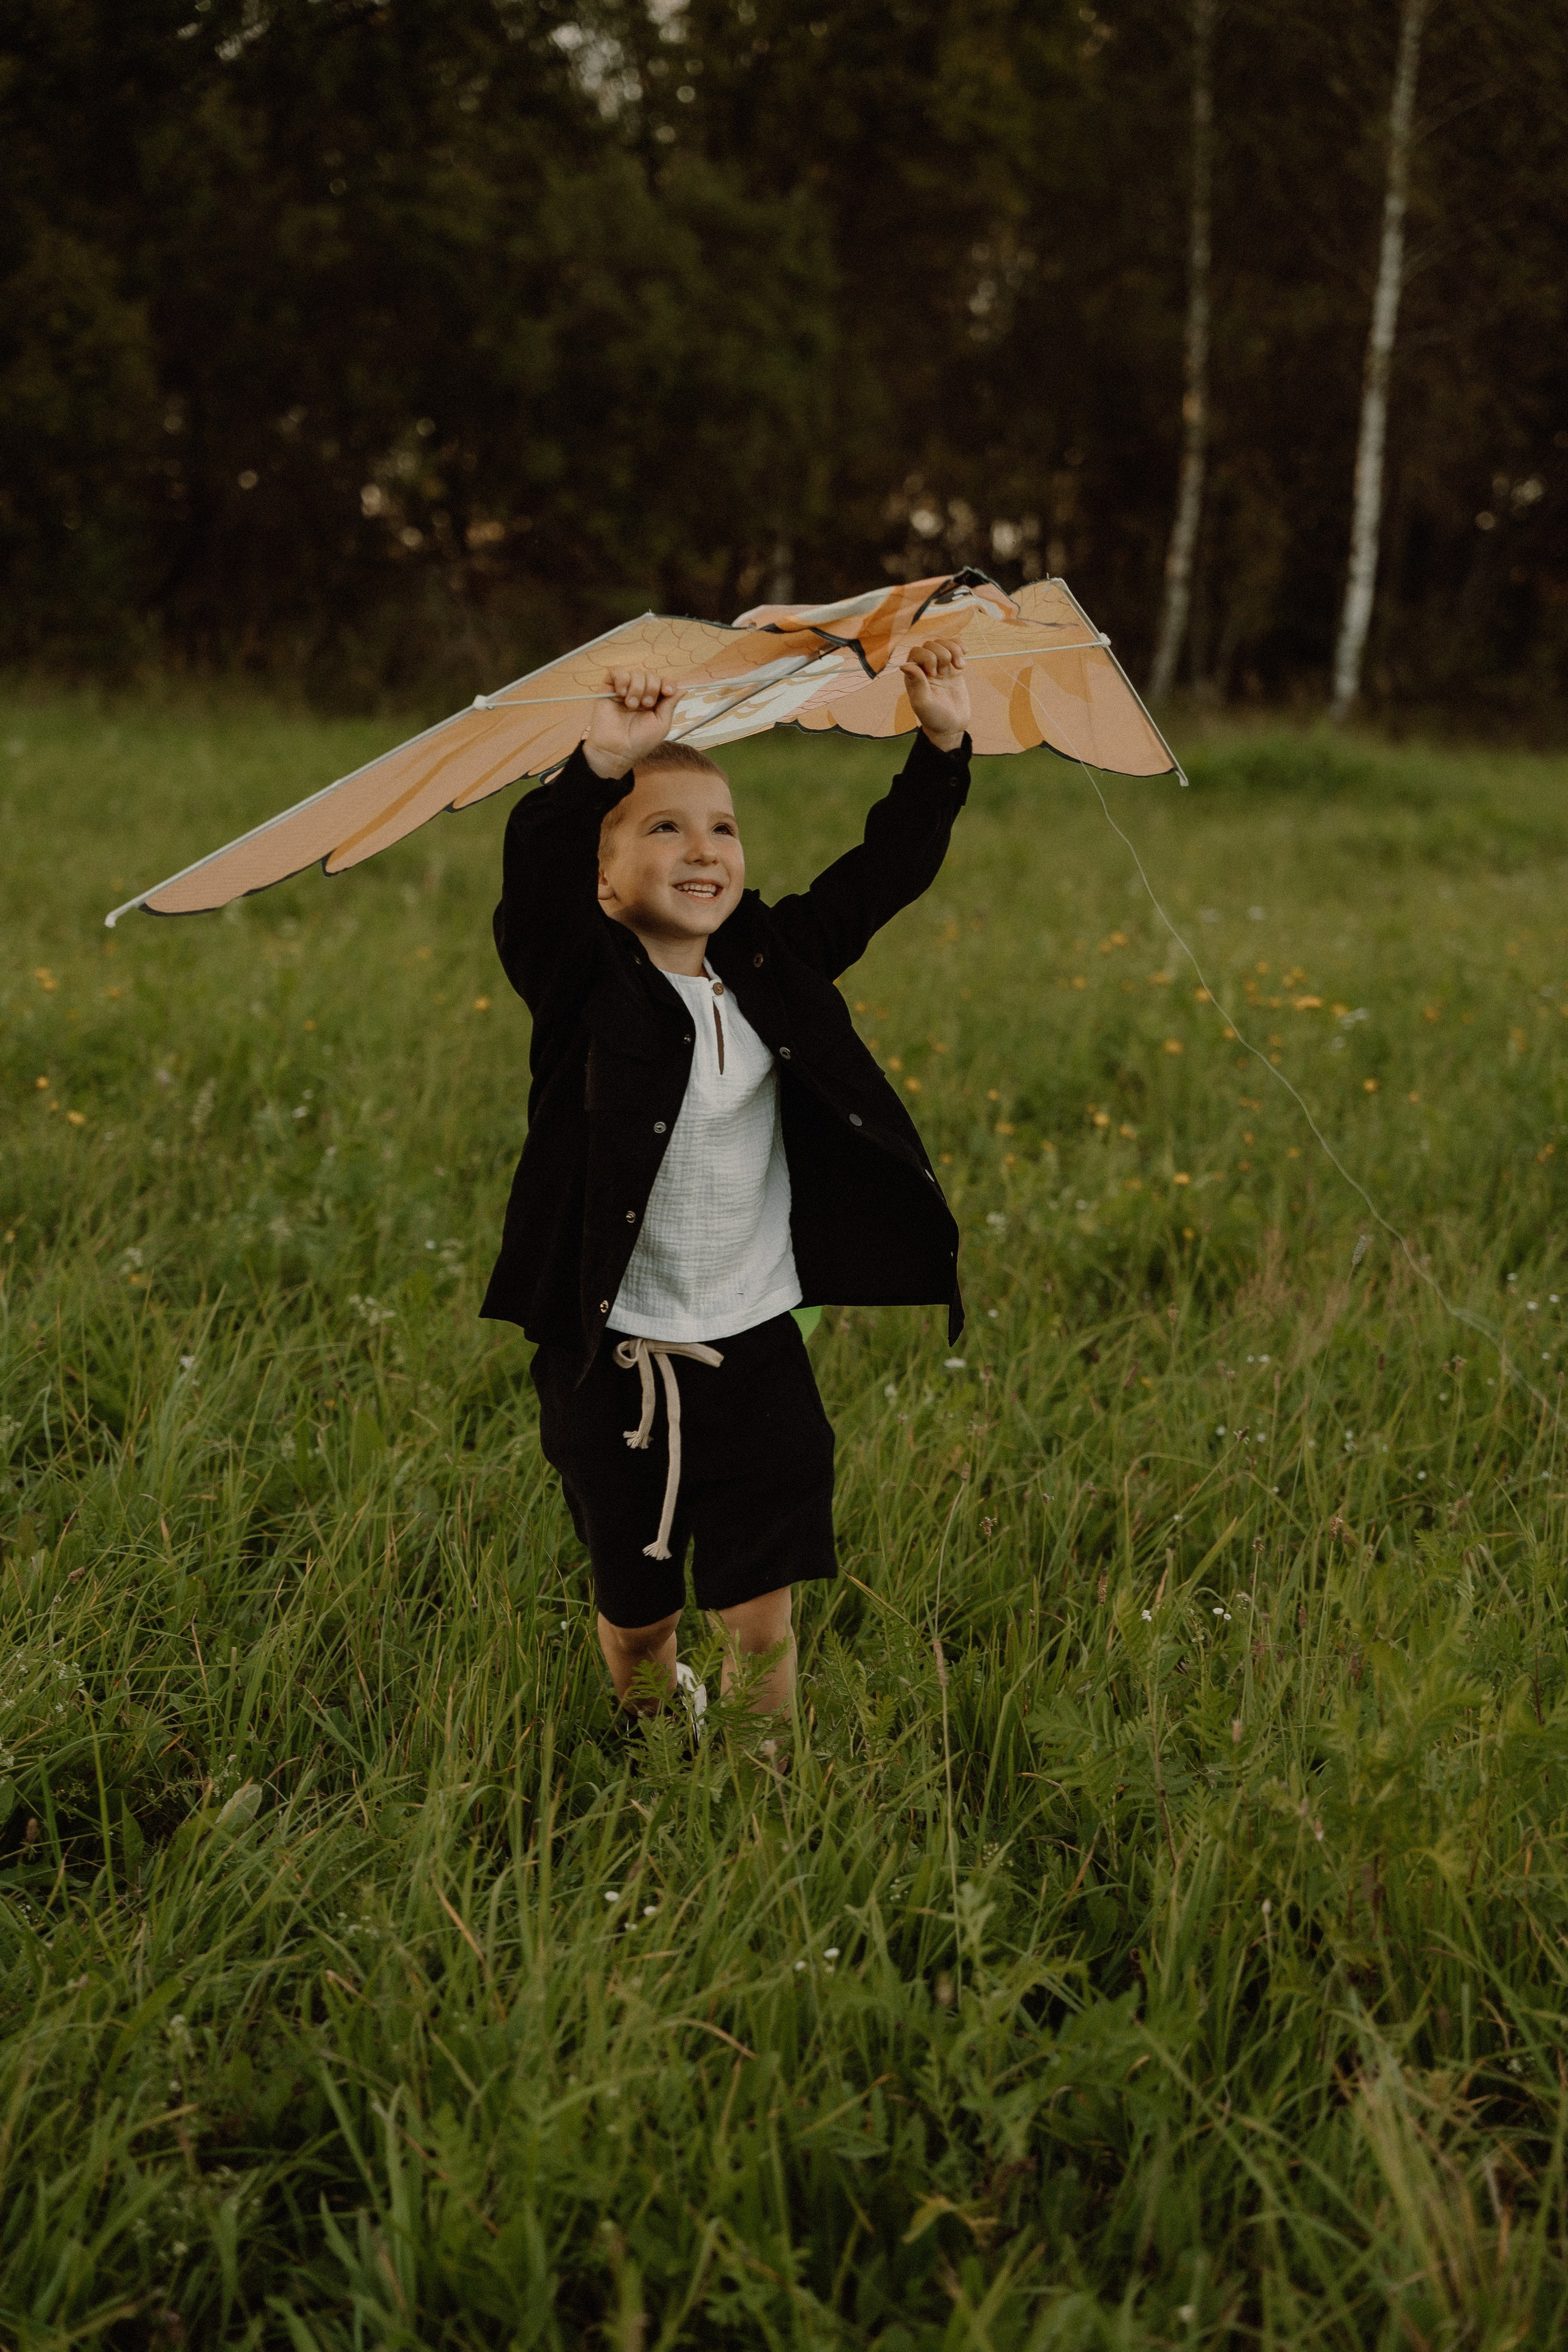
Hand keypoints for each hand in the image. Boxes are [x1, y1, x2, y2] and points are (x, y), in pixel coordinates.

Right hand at [584, 669, 682, 778]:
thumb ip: (670, 705)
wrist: (617, 750)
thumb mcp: (662, 724)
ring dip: (637, 688)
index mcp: (655, 700)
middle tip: (646, 705)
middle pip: (651, 675)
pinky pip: (616, 671)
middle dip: (651, 688)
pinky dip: (622, 679)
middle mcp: (641, 692)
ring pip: (636, 672)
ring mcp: (625, 689)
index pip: (664, 681)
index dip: (668, 682)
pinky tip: (622, 694)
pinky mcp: (609, 688)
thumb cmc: (640, 742)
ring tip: (631, 705)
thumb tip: (683, 688)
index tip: (667, 691)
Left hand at [900, 637, 969, 752]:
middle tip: (944, 674)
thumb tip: (905, 665)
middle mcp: (925, 668)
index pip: (917, 651)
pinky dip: (960, 647)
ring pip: (944, 643)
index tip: (933, 674)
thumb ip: (916, 683)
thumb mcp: (923, 703)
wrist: (951, 726)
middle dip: (941, 654)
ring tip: (960, 667)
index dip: (927, 657)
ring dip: (954, 650)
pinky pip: (955, 647)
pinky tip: (964, 658)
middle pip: (931, 644)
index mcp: (913, 675)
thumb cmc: (934, 717)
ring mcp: (940, 666)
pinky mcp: (953, 668)